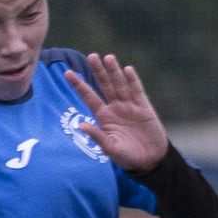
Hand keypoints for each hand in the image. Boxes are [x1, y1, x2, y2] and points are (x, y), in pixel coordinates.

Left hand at [63, 52, 168, 171]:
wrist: (150, 161)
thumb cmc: (127, 157)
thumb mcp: (110, 149)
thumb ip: (97, 136)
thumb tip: (80, 125)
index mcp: (104, 117)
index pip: (89, 97)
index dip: (79, 85)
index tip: (67, 73)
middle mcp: (115, 108)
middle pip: (104, 86)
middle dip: (98, 71)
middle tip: (91, 56)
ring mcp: (130, 106)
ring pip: (120, 85)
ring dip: (114, 72)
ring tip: (108, 58)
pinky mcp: (144, 108)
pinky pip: (137, 92)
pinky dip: (133, 81)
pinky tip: (127, 70)